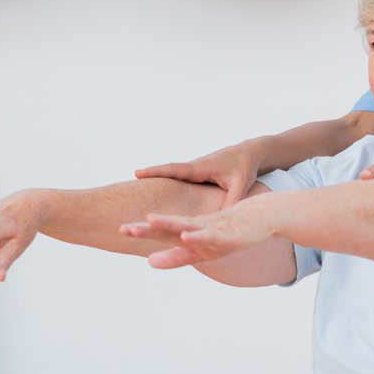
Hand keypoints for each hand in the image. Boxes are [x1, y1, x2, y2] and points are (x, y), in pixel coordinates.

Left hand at [120, 205, 273, 269]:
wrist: (261, 217)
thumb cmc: (231, 233)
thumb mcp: (202, 251)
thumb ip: (177, 256)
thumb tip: (149, 262)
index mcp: (190, 233)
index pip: (162, 232)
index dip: (143, 231)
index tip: (121, 229)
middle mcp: (197, 229)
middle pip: (168, 229)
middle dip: (147, 230)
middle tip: (123, 228)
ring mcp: (211, 230)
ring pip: (186, 226)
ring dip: (168, 224)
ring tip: (149, 220)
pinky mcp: (227, 234)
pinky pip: (209, 236)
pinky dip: (197, 236)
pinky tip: (186, 235)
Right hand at [134, 140, 263, 209]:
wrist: (248, 154)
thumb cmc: (245, 168)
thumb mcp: (240, 186)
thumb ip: (232, 202)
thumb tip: (222, 220)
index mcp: (201, 167)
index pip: (175, 169)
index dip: (156, 171)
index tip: (137, 173)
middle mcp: (193, 168)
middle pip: (166, 173)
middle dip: (148, 177)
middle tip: (126, 184)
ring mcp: (193, 172)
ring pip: (170, 178)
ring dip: (154, 182)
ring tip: (133, 195)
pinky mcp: (195, 177)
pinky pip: (177, 182)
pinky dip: (165, 186)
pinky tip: (155, 200)